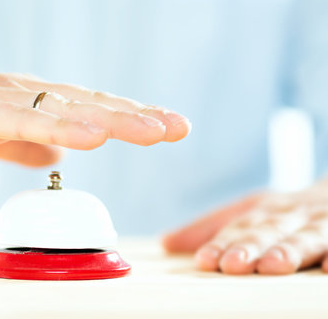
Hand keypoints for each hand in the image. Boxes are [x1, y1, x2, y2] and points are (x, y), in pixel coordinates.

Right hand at [0, 59, 190, 169]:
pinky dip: (57, 128)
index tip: (168, 128)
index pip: (88, 109)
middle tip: (179, 127)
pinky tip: (88, 136)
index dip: (129, 118)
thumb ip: (23, 145)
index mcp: (27, 104)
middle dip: (136, 117)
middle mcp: (20, 94)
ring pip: (63, 109)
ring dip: (111, 119)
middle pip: (88, 105)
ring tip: (153, 130)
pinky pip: (20, 121)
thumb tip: (57, 156)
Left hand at [163, 179, 327, 274]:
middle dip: (250, 247)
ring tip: (274, 266)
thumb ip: (210, 228)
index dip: (222, 244)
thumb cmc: (286, 213)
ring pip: (305, 237)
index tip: (205, 261)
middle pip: (268, 231)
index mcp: (263, 211)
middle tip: (234, 264)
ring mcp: (321, 223)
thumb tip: (165, 242)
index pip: (238, 229)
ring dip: (289, 251)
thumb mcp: (250, 214)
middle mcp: (291, 215)